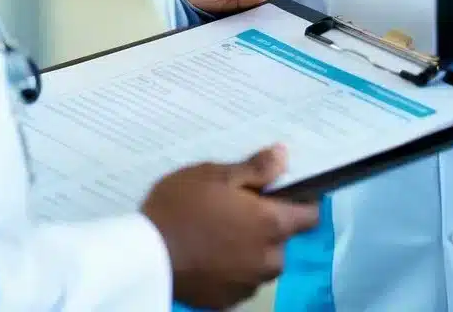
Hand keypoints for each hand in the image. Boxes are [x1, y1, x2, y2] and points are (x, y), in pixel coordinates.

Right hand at [141, 145, 319, 309]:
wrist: (142, 255)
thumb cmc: (181, 207)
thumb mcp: (216, 175)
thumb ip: (256, 169)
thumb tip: (284, 156)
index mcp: (272, 225)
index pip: (310, 216)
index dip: (301, 202)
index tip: (282, 194)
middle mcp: (268, 259)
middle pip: (283, 241)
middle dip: (268, 227)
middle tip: (238, 211)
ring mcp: (247, 284)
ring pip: (261, 263)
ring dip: (251, 250)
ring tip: (219, 234)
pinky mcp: (226, 302)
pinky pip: (240, 282)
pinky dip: (231, 270)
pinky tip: (208, 256)